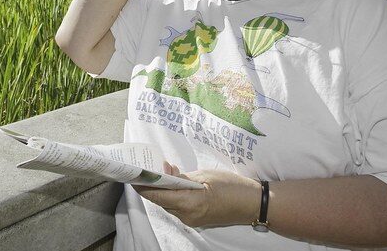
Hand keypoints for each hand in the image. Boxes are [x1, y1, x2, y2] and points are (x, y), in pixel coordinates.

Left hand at [134, 163, 261, 228]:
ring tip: (167, 171)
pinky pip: (179, 207)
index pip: (157, 196)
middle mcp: (187, 216)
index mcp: (189, 204)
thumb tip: (165, 173)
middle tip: (153, 166)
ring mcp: (192, 220)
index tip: (133, 175)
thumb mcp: (205, 176)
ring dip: (164, 189)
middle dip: (154, 185)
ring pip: (169, 204)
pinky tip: (177, 183)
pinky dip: (174, 195)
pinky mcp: (197, 220)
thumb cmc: (232, 186)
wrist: (253, 203)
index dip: (143, 186)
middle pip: (161, 201)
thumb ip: (182, 177)